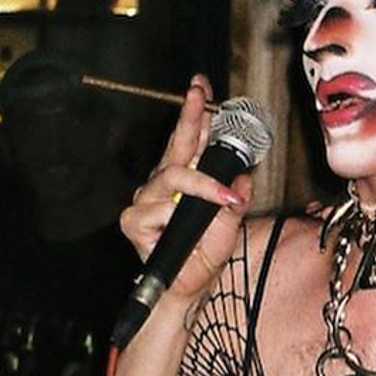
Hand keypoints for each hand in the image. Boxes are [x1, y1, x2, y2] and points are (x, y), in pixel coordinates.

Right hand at [121, 76, 249, 302]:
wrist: (187, 289)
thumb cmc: (203, 255)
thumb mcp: (229, 225)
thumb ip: (235, 198)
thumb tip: (242, 174)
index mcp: (185, 181)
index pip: (191, 141)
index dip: (196, 114)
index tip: (201, 86)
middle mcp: (162, 185)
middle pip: (176, 145)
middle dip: (188, 116)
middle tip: (198, 93)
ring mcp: (146, 200)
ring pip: (173, 177)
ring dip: (202, 187)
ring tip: (226, 201)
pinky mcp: (133, 220)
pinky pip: (158, 208)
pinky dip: (176, 215)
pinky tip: (181, 226)